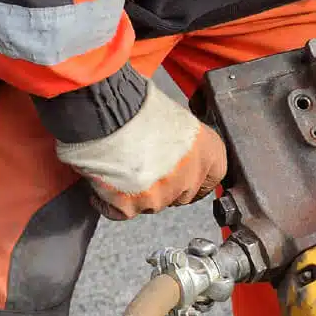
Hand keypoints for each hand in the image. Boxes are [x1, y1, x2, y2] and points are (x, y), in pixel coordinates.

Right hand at [52, 85, 226, 219]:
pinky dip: (109, 201)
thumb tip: (173, 153)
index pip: (213, 177)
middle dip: (164, 185)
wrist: (107, 111)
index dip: (195, 179)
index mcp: (208, 152)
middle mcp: (190, 177)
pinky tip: (102, 182)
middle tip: (142, 166)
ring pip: (152, 204)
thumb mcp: (175, 118)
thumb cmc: (138, 105)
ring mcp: (162, 195)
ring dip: (136, 192)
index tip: (184, 178)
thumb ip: (181, 145)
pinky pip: (121, 211)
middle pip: (181, 194)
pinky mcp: (132, 207)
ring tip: (119, 166)